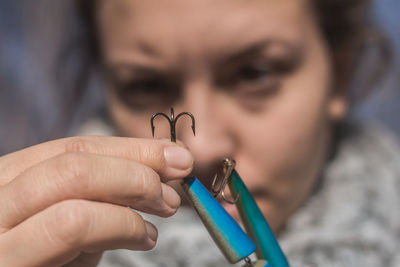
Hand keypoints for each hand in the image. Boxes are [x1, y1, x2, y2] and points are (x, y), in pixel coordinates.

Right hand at [0, 136, 192, 266]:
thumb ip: (98, 200)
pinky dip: (121, 223)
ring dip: (135, 187)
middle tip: (176, 182)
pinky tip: (143, 236)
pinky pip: (72, 224)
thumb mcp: (67, 227)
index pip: (71, 148)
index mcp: (7, 181)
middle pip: (74, 158)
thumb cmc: (46, 263)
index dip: (131, 147)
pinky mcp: (7, 262)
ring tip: (166, 207)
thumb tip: (155, 173)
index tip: (175, 154)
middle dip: (138, 164)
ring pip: (74, 180)